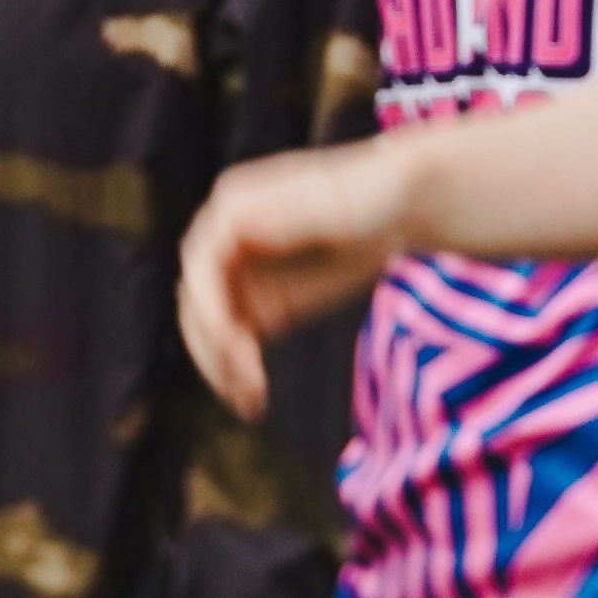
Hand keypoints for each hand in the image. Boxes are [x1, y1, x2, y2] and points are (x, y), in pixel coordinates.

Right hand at [178, 143, 412, 416]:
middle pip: (197, 302)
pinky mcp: (257, 300)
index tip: (232, 344)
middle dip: (214, 347)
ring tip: (250, 404)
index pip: (200, 263)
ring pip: (209, 329)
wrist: (400, 204)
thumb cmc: (373, 193)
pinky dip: (237, 372)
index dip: (209, 307)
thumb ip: (288, 213)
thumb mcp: (334, 202)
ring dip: (220, 368)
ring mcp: (239, 273)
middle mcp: (225, 239)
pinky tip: (254, 401)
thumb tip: (235, 223)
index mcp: (235, 206)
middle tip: (245, 386)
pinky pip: (234, 342)